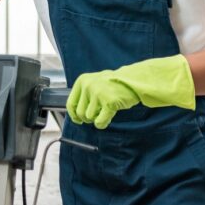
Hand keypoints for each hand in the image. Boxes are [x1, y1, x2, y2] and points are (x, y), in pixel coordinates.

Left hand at [66, 55, 195, 129]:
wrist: (133, 81)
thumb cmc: (115, 84)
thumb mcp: (95, 83)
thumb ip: (84, 95)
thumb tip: (75, 114)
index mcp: (82, 81)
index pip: (71, 104)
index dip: (74, 115)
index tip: (78, 120)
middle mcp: (88, 86)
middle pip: (80, 113)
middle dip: (88, 118)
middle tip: (98, 115)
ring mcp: (98, 93)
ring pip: (90, 118)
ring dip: (97, 119)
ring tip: (106, 112)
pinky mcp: (108, 102)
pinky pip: (99, 121)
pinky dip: (103, 123)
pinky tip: (109, 117)